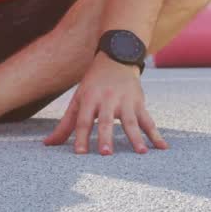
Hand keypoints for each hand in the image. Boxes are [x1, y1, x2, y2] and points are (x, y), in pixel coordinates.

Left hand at [43, 53, 168, 154]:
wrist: (116, 58)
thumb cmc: (93, 84)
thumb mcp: (78, 100)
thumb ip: (66, 124)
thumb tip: (47, 144)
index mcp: (89, 98)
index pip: (83, 120)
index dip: (81, 136)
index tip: (80, 154)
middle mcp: (107, 99)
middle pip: (106, 120)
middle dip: (106, 136)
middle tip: (106, 154)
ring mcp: (125, 101)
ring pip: (131, 120)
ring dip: (136, 137)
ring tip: (141, 153)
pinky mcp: (139, 103)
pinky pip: (148, 120)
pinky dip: (156, 134)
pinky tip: (163, 148)